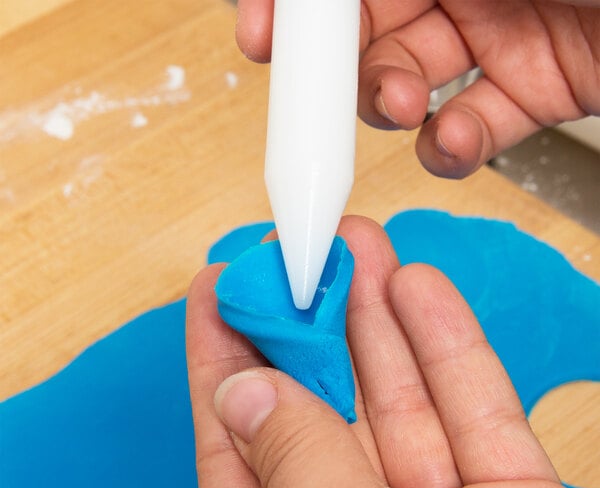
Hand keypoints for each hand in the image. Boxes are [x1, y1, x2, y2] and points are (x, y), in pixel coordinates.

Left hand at [186, 216, 599, 487]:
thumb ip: (298, 472)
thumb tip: (242, 394)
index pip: (236, 447)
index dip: (223, 361)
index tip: (218, 291)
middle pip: (319, 410)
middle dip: (310, 324)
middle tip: (297, 255)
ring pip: (396, 399)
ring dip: (375, 318)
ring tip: (356, 250)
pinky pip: (471, 412)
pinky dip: (445, 348)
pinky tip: (415, 291)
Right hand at [236, 0, 599, 177]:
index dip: (296, 9)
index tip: (261, 36)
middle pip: (366, 27)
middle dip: (338, 66)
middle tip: (328, 93)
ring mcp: (499, 34)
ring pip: (410, 82)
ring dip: (391, 107)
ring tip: (406, 108)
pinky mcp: (532, 90)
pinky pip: (471, 126)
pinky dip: (453, 148)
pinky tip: (460, 143)